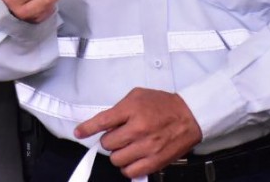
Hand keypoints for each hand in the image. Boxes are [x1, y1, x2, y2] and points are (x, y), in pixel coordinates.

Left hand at [74, 88, 201, 176]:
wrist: (190, 116)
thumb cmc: (163, 104)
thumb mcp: (138, 96)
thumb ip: (120, 108)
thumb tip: (105, 123)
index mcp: (132, 110)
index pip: (102, 121)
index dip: (87, 128)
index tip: (79, 133)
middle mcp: (138, 130)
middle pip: (107, 144)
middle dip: (109, 140)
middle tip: (118, 136)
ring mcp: (147, 147)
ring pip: (116, 159)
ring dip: (118, 154)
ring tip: (127, 147)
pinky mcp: (155, 161)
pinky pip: (131, 172)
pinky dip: (128, 167)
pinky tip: (133, 158)